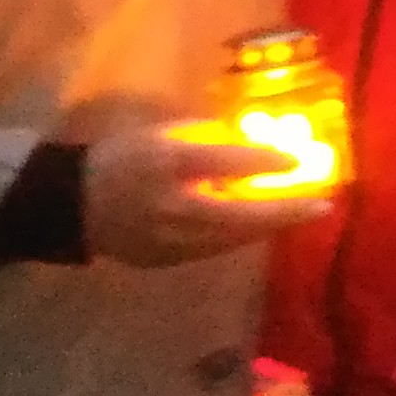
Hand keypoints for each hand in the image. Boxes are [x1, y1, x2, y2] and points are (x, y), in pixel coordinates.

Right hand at [79, 121, 329, 268]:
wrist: (73, 205)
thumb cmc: (121, 157)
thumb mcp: (161, 134)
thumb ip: (206, 140)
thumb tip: (253, 144)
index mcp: (168, 164)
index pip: (227, 162)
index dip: (266, 162)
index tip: (299, 161)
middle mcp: (173, 207)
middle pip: (241, 214)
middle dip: (285, 212)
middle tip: (323, 207)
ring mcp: (171, 240)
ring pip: (233, 238)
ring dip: (268, 227)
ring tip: (299, 215)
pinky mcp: (168, 261)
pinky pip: (215, 249)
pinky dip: (241, 236)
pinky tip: (260, 227)